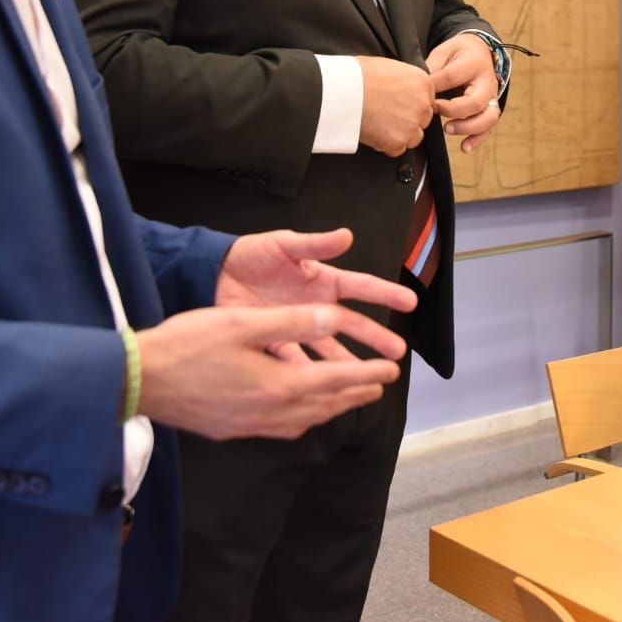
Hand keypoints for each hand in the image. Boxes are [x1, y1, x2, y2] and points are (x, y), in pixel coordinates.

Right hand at [135, 305, 401, 440]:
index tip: (392, 369)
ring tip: (349, 398)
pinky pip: (283, 427)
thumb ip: (292, 322)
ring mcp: (251, 425)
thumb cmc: (188, 345)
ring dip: (333, 408)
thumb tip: (334, 319)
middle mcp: (271, 412)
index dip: (368, 373)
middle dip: (357, 393)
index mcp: (280, 384)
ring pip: (306, 420)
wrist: (139, 382)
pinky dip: (304, 418)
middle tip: (380, 384)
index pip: (337, 381)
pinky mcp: (233, 429)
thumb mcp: (243, 322)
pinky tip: (300, 412)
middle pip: (326, 405)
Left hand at [215, 228, 416, 361]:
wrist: (212, 273)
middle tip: (396, 353)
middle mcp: (314, 306)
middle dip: (375, 338)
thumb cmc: (250, 255)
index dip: (385, 293)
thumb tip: (346, 235)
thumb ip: (314, 243)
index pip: (360, 286)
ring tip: (365, 379)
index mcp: (321, 279)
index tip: (409, 302)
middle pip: (351, 324)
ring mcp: (296, 326)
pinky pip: (295, 360)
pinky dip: (307, 373)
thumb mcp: (282, 244)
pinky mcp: (274, 341)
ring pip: (328, 348)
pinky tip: (319, 385)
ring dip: (347, 363)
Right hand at [357, 56, 433, 155]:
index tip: (397, 103)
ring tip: (379, 123)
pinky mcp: (398, 141)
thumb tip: (404, 88)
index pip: (427, 99)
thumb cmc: (359, 75)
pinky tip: (373, 131)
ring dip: (399, 134)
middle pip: (422, 119)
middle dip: (407, 119)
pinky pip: (397, 149)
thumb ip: (405, 80)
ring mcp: (412, 124)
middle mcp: (423, 104)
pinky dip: (386, 144)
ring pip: (413, 137)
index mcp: (423, 83)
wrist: (343, 91)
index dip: (411, 103)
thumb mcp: (390, 66)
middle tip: (386, 114)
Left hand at [426, 33, 500, 153]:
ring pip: (488, 117)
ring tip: (448, 129)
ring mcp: (491, 97)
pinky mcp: (490, 109)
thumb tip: (418, 85)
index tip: (421, 93)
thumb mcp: (444, 52)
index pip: (453, 77)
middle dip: (454, 111)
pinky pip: (488, 127)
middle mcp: (486, 82)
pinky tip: (464, 147)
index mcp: (473, 63)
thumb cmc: (458, 54)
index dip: (435, 86)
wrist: (479, 52)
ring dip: (467, 127)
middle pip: (476, 102)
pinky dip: (477, 139)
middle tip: (436, 110)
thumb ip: (433, 68)